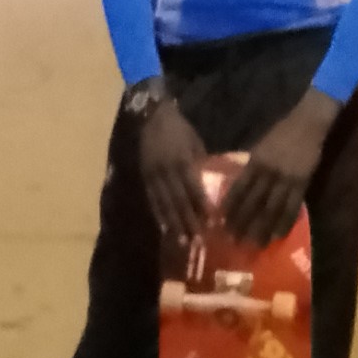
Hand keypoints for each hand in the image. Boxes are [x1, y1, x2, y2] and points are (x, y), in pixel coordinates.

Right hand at [139, 100, 209, 244]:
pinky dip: (159, 216)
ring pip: (164, 204)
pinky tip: (165, 229)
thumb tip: (208, 185)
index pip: (194, 188)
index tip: (212, 223)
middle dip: (188, 222)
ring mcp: (154, 175)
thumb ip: (200, 164)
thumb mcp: (195, 143)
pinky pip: (153, 200)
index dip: (202, 206)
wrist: (151, 116)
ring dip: (174, 224)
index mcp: (183, 161)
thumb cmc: (180, 129)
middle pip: (179, 201)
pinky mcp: (145, 177)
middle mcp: (167, 171)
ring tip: (181, 241)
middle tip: (197, 241)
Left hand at [225, 93, 338, 246]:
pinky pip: (292, 208)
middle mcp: (268, 172)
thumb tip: (239, 186)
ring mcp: (286, 179)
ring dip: (261, 229)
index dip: (230, 208)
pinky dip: (284, 224)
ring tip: (253, 245)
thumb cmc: (282, 132)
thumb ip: (251, 166)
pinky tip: (277, 236)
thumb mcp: (260, 146)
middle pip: (253, 203)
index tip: (221, 223)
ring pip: (271, 210)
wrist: (308, 123)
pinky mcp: (302, 183)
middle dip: (242, 223)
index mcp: (255, 162)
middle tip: (233, 241)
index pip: (238, 189)